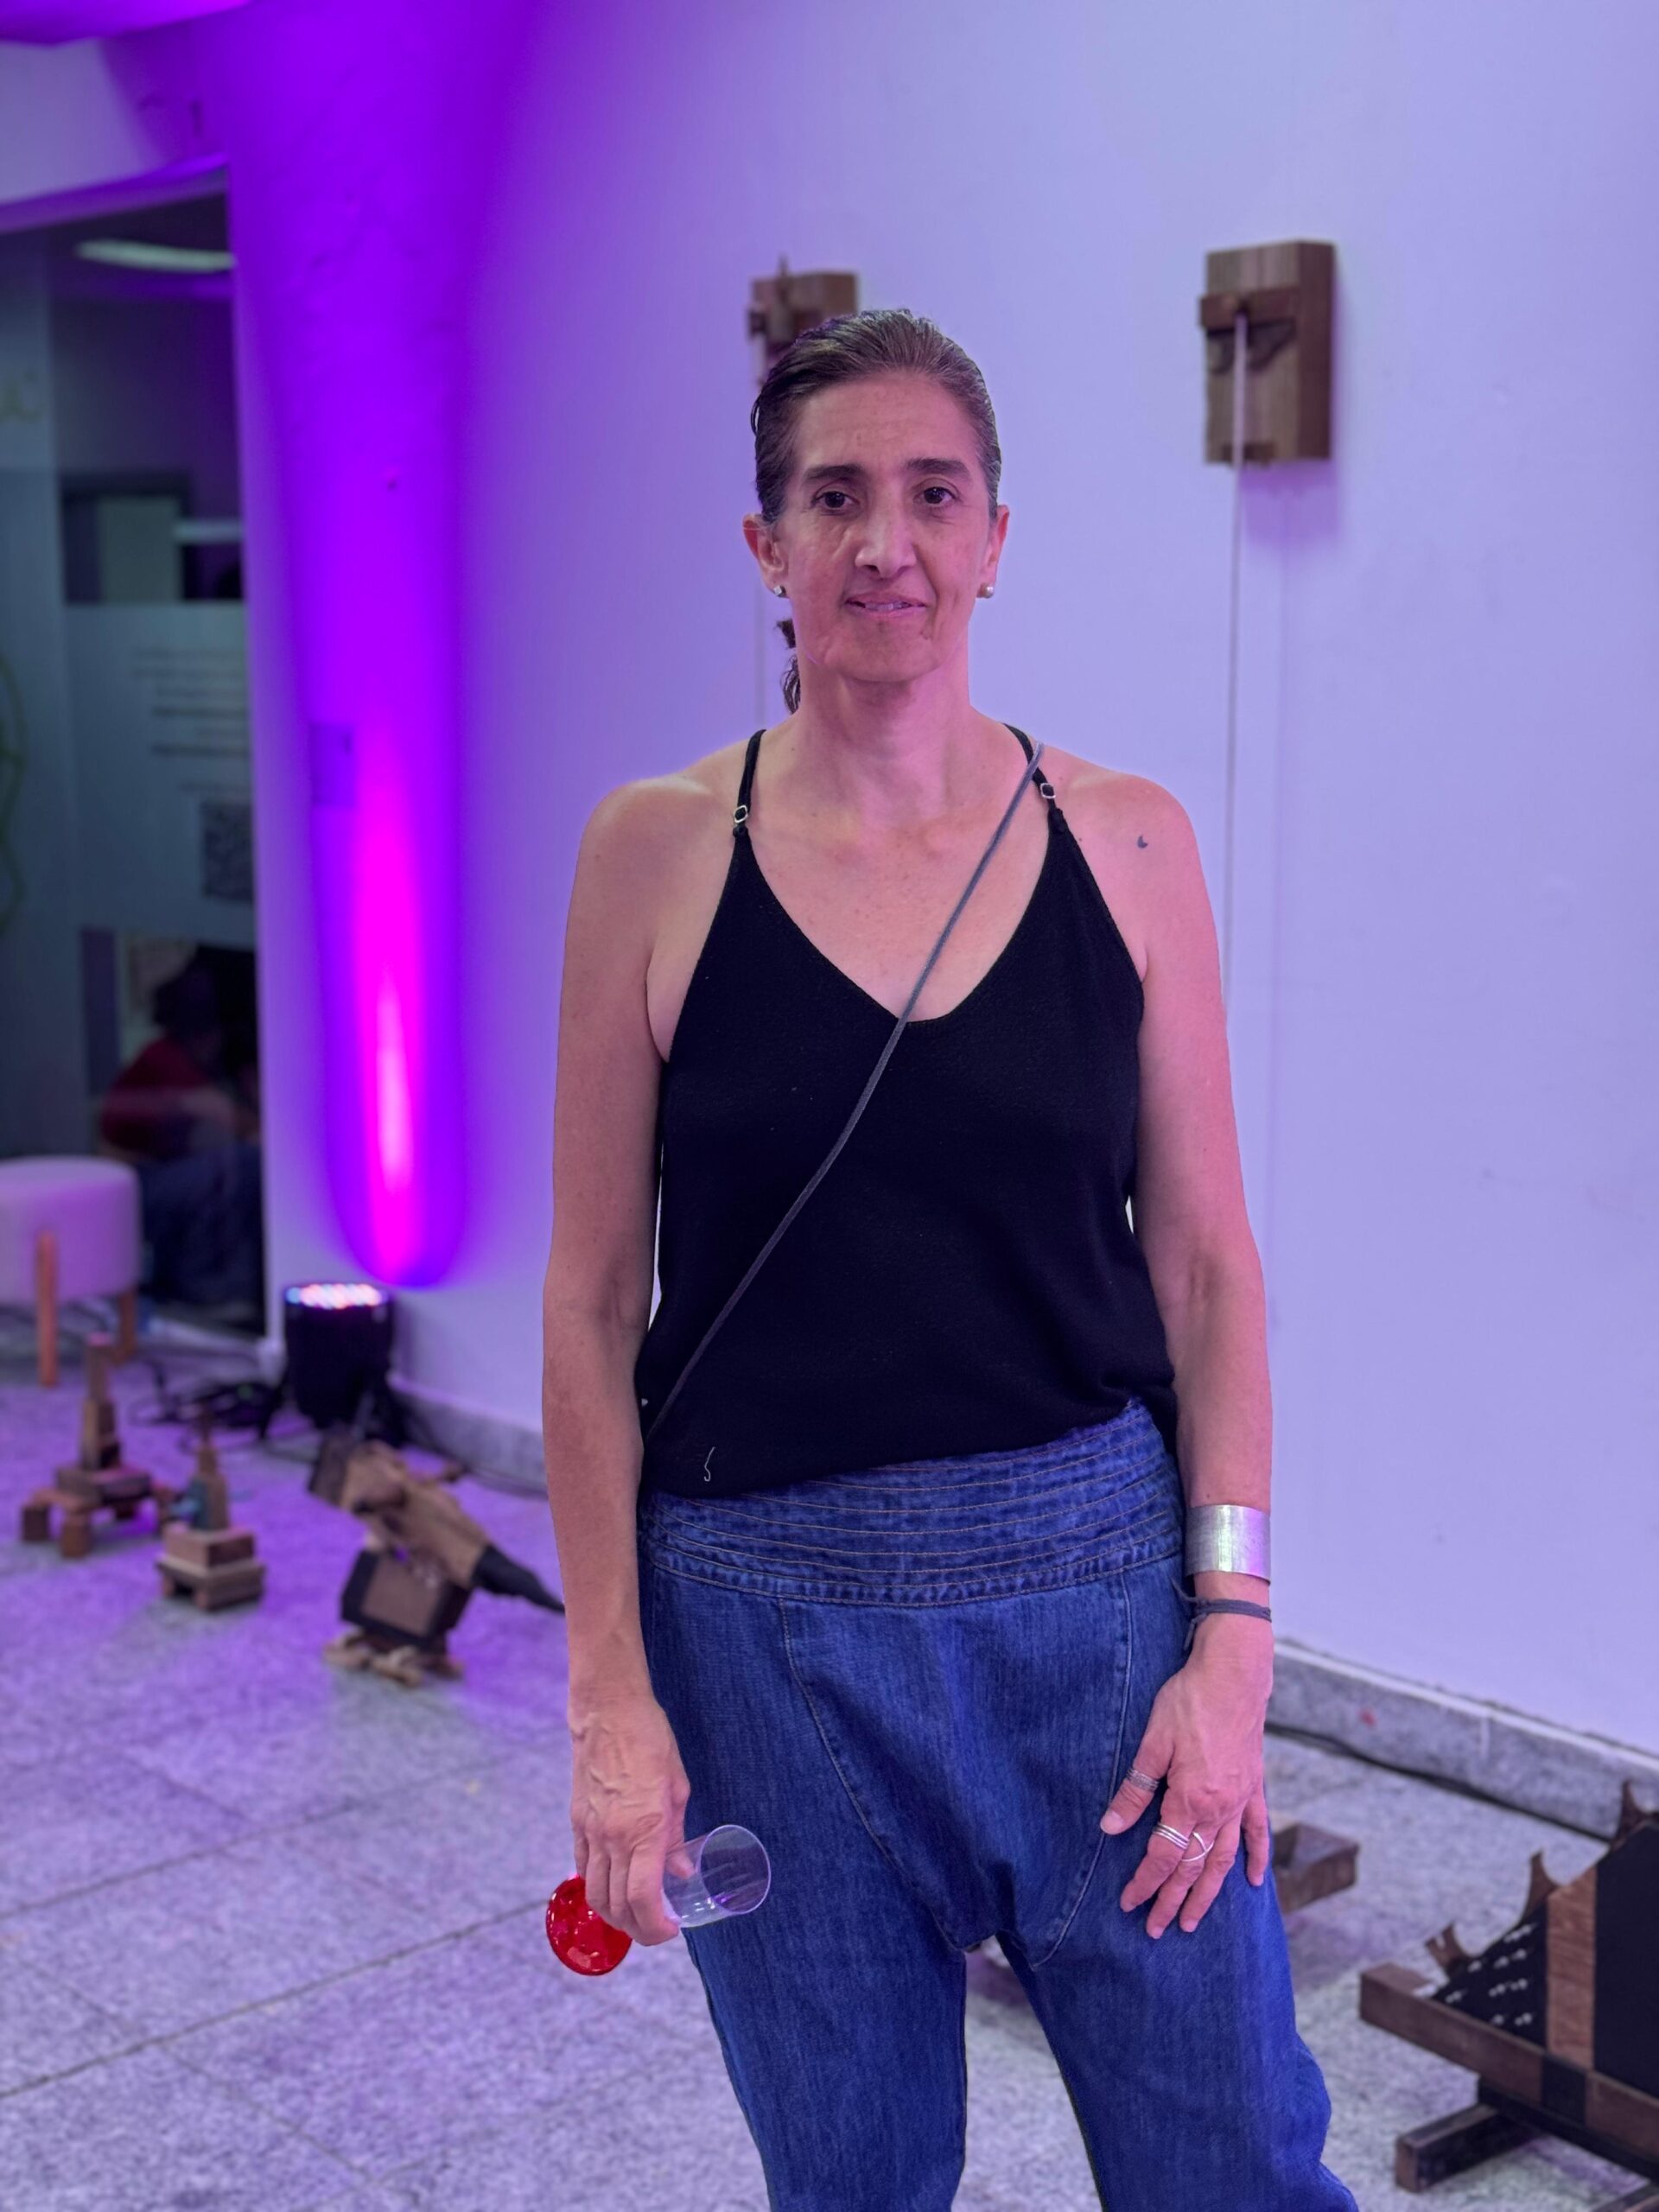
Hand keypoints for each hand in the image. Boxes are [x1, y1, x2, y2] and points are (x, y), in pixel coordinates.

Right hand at [568, 1690, 691, 1945]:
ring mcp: (591, 1831)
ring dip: (614, 1915)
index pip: (642, 1898)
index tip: (670, 1929)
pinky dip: (597, 1887)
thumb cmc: (650, 1741)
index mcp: (645, 1829)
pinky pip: (583, 1868)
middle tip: (655, 1930)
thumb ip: (677, 1835)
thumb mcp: (678, 1786)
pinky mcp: (577, 1821)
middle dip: (637, 1929)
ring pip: (595, 1893)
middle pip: (617, 1905)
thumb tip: (680, 1872)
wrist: (608, 1712)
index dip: (655, 1926)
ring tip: (634, 1917)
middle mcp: (613, 1837)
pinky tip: (611, 1887)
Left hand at [1098, 1619, 1273, 1936]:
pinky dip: (1257, 1859)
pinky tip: (1251, 1882)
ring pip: (1224, 1860)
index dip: (1145, 1882)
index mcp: (1191, 1799)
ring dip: (1209, 1894)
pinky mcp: (1254, 1787)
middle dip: (1172, 1900)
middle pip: (1194, 1867)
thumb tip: (1112, 1827)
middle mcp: (1220, 1809)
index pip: (1164, 1855)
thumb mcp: (1154, 1742)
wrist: (1234, 1674)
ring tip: (1193, 1921)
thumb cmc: (1188, 1701)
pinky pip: (1257, 1832)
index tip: (1129, 1903)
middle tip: (1156, 1929)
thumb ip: (1135, 1790)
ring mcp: (1241, 1800)